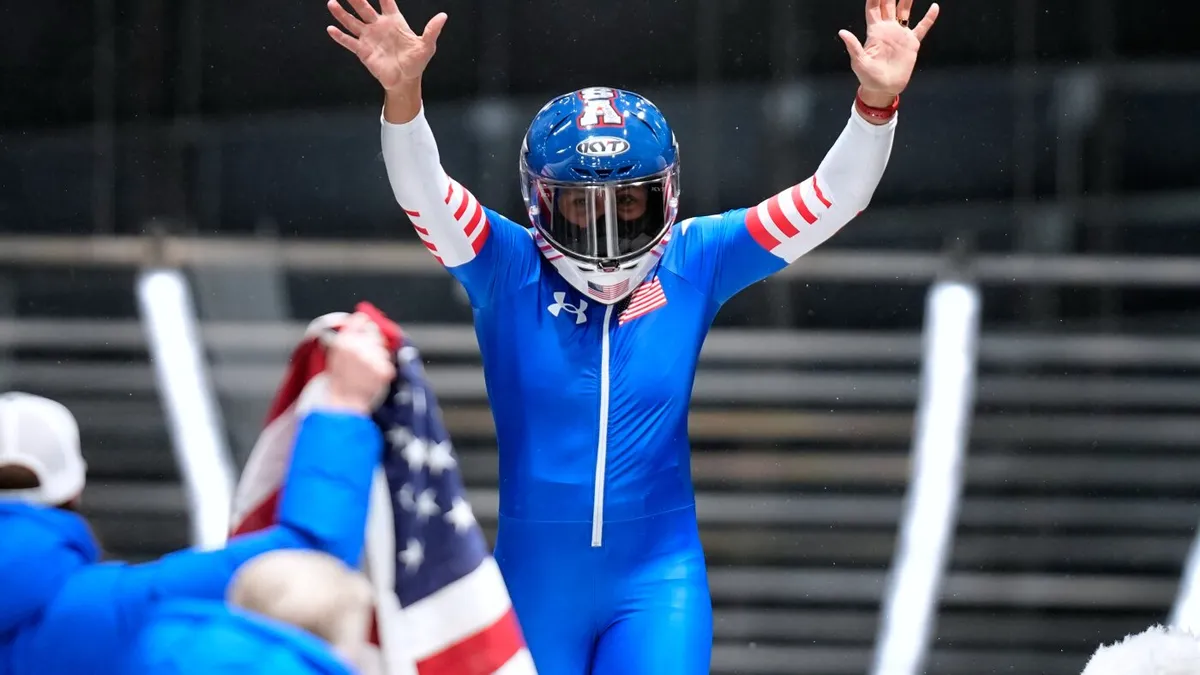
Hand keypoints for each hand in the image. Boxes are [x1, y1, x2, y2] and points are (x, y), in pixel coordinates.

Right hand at [324, 312, 395, 413]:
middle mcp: (358, 347)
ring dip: (378, 358)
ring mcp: (372, 358)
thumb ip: (350, 335)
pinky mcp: (384, 370)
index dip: (365, 325)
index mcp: (343, 341)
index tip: (366, 329)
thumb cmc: (338, 378)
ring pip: (383, 350)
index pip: (362, 319)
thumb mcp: (336, 353)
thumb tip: (365, 318)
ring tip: (365, 373)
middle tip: (364, 360)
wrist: (341, 402)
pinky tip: (371, 379)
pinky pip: (388, 364)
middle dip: (373, 344)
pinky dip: (382, 371)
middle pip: (375, 334)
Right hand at [325, 0, 446, 91]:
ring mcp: (369, 37)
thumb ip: (432, 30)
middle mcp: (378, 26)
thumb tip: (443, 16)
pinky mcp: (362, 51)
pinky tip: (330, 29)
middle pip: (364, 7)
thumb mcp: (426, 46)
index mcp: (394, 21)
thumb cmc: (416, 63)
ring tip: (332, 3)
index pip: (386, 1)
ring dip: (342, 13)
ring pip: (352, 22)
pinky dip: (340, 36)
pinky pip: (349, 41)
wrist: (405, 81)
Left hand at [838, 0, 938, 104]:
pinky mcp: (912, 43)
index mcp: (874, 31)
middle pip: (888, 4)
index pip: (873, 7)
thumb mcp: (859, 62)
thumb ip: (853, 46)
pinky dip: (928, 18)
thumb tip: (842, 32)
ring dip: (907, 0)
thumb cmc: (868, 77)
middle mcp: (887, 29)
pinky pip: (922, 27)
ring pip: (904, 12)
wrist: (884, 88)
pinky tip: (934, 7)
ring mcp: (900, 35)